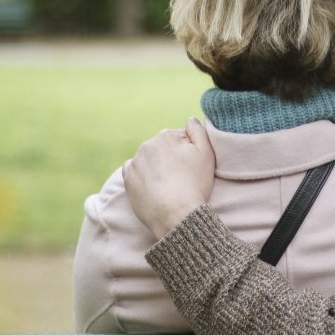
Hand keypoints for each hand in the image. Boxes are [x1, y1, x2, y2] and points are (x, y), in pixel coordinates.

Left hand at [123, 117, 214, 238]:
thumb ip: (199, 131)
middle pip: (162, 148)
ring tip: (168, 185)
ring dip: (156, 167)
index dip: (188, 153)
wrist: (176, 215)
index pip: (179, 139)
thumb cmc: (195, 184)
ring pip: (148, 159)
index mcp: (166, 136)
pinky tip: (153, 186)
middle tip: (182, 178)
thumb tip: (190, 119)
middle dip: (171, 159)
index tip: (192, 168)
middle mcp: (147, 145)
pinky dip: (142, 176)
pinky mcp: (128, 179)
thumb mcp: (207, 154)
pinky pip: (134, 172)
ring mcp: (135, 162)